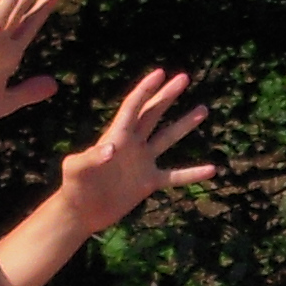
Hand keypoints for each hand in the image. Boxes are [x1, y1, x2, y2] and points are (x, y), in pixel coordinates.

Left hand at [54, 66, 213, 229]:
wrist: (81, 213)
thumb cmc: (74, 187)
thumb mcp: (76, 169)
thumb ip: (91, 157)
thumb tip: (111, 149)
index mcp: (116, 136)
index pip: (133, 106)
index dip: (146, 89)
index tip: (161, 73)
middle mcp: (132, 145)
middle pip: (153, 113)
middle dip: (167, 95)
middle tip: (184, 77)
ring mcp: (142, 162)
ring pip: (167, 138)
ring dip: (184, 124)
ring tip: (202, 110)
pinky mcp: (148, 182)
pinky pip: (175, 175)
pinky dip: (192, 173)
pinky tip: (212, 169)